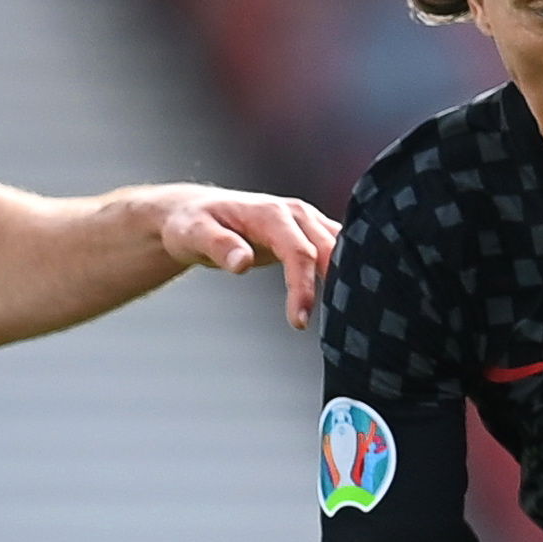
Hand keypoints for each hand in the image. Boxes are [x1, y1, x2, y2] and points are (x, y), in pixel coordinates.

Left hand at [155, 187, 339, 328]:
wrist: (197, 213)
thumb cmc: (192, 224)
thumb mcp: (194, 234)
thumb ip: (219, 247)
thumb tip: (241, 263)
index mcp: (272, 213)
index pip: (299, 252)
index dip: (303, 287)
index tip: (299, 322)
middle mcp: (296, 213)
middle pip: (329, 251)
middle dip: (337, 287)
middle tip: (337, 328)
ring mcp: (307, 222)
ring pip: (342, 250)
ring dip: (349, 280)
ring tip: (350, 319)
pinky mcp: (310, 233)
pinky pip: (338, 252)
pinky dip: (346, 274)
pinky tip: (348, 303)